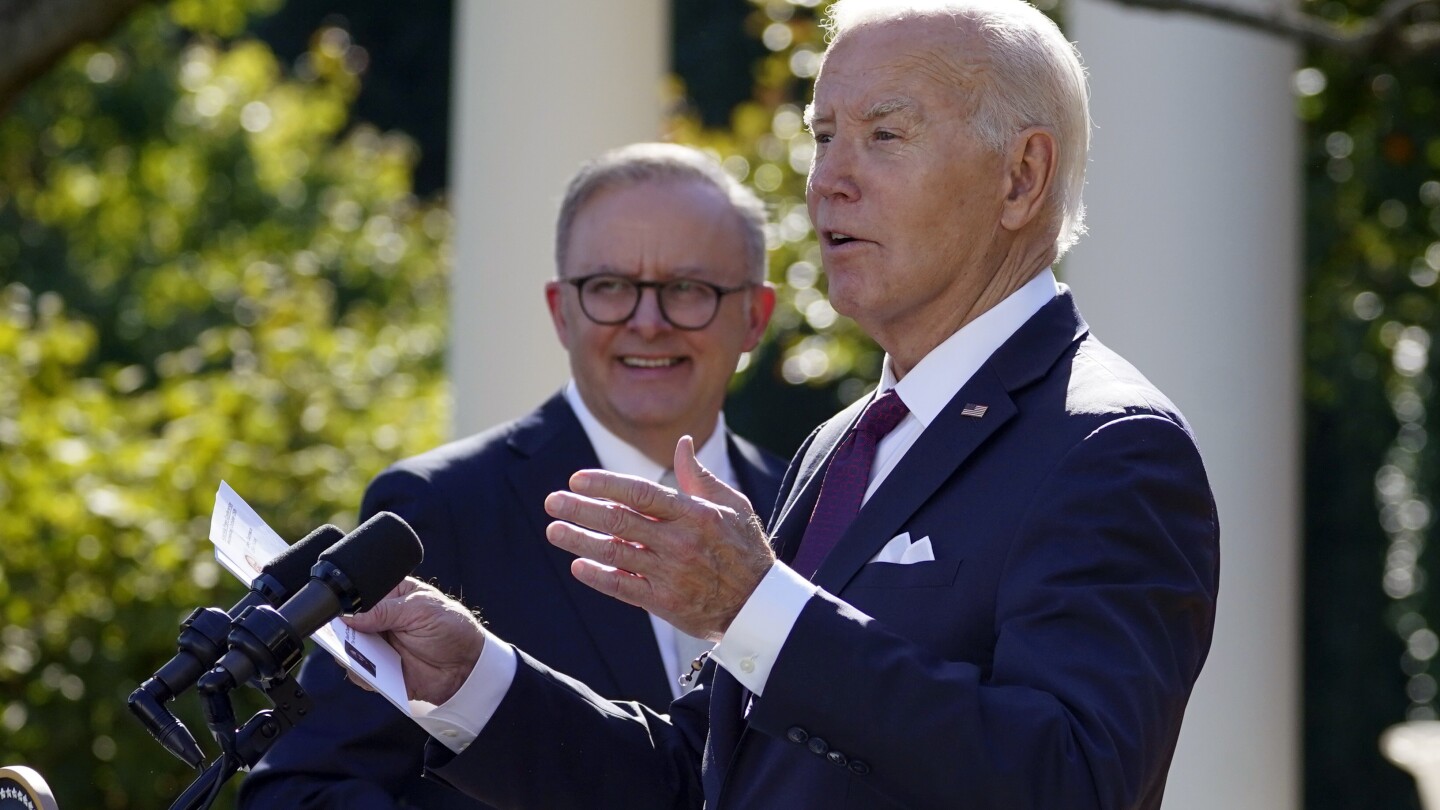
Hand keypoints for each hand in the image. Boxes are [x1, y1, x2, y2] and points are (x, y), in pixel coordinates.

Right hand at [341, 577, 484, 704]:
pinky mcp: (380, 670)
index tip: (342, 614)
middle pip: (348, 624)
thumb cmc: (451, 628)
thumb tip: (351, 616)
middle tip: (341, 636)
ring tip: (355, 655)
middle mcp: (380, 620)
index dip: (349, 605)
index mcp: (391, 596)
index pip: (360, 597)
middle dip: (342, 631)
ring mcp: (379, 645)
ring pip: (349, 649)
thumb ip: (386, 611)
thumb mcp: (422, 610)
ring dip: (349, 653)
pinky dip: (362, 674)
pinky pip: (361, 673)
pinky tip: (371, 672)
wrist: (468, 665)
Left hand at [544, 435, 775, 639]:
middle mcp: (679, 541)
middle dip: (580, 509)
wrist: (759, 604)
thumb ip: (700, 476)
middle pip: (619, 520)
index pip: (641, 493)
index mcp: (694, 513)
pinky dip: (598, 576)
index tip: (577, 480)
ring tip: (554, 530)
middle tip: (553, 502)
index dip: (605, 485)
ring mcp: (670, 573)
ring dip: (579, 540)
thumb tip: (682, 443)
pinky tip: (578, 565)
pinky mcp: (664, 602)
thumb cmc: (745, 548)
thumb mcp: (732, 505)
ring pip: (614, 552)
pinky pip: (623, 587)